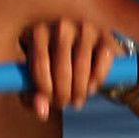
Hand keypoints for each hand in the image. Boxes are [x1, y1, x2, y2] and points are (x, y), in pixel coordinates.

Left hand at [18, 19, 136, 118]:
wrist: (83, 51)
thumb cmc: (51, 67)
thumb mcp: (36, 80)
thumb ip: (33, 97)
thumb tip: (42, 112)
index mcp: (38, 31)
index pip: (40, 63)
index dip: (45, 89)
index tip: (49, 102)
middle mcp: (61, 25)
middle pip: (62, 68)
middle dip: (63, 94)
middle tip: (64, 104)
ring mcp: (85, 28)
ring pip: (82, 67)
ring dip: (80, 91)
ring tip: (77, 101)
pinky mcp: (105, 35)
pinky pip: (102, 62)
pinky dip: (97, 80)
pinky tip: (91, 89)